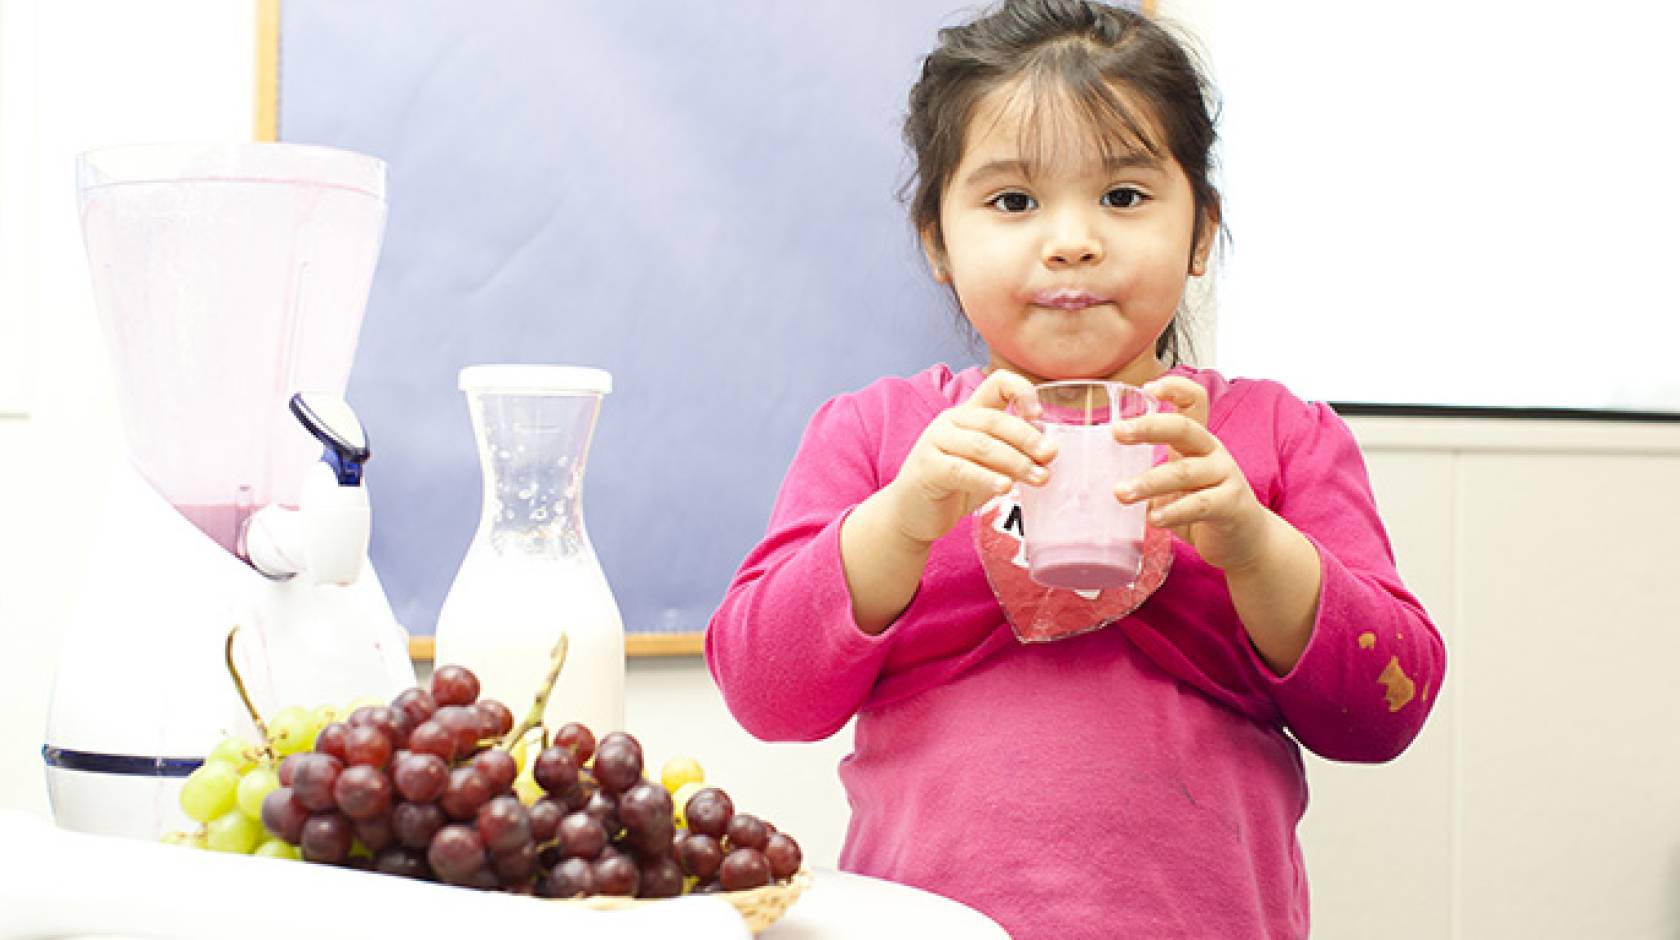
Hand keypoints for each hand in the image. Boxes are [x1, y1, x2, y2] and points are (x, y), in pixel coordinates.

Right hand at [884, 369, 1052, 545]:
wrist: (912, 514)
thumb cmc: (955, 487)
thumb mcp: (989, 465)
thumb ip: (1012, 453)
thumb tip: (1048, 449)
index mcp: (969, 413)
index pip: (997, 383)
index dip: (1021, 391)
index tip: (1039, 416)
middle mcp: (951, 421)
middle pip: (994, 419)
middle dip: (1027, 437)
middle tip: (1050, 456)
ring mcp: (936, 442)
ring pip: (982, 445)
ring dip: (1015, 461)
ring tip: (1039, 478)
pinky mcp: (928, 468)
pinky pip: (962, 470)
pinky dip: (987, 477)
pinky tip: (1005, 488)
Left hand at [1115, 376, 1273, 571]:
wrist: (1245, 538)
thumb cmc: (1203, 506)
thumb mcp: (1177, 483)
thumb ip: (1152, 475)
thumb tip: (1107, 480)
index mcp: (1197, 441)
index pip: (1194, 402)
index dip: (1175, 389)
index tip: (1148, 387)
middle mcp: (1212, 452)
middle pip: (1184, 429)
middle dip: (1148, 427)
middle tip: (1116, 432)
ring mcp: (1224, 476)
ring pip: (1184, 472)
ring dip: (1149, 482)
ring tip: (1121, 493)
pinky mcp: (1231, 505)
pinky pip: (1199, 505)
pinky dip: (1174, 512)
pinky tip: (1154, 519)